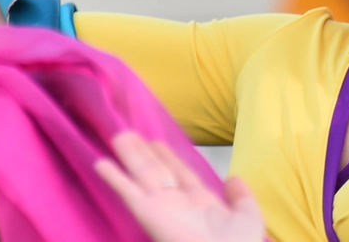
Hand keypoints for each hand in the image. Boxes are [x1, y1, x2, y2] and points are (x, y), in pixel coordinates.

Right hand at [95, 132, 264, 241]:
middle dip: (143, 153)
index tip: (155, 141)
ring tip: (118, 136)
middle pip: (157, 171)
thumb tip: (233, 178)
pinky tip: (101, 163)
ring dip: (130, 156)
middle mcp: (177, 202)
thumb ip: (241, 196)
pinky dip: (115, 179)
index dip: (167, 156)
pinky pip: (129, 194)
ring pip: (143, 175)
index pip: (179, 172)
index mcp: (201, 202)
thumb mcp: (247, 216)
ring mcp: (161, 207)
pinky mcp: (148, 215)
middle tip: (128, 133)